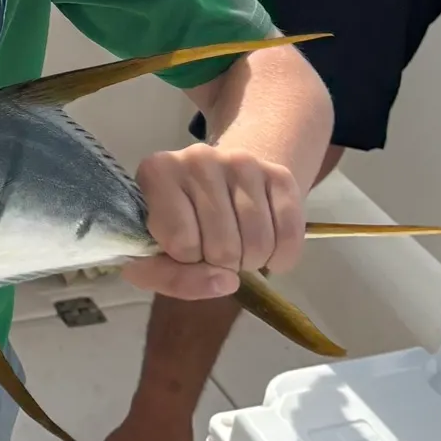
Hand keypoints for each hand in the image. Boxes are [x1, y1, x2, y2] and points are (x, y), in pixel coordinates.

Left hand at [120, 144, 303, 299]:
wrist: (203, 194)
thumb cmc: (166, 233)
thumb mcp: (150, 262)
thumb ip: (174, 279)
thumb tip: (228, 282)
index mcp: (158, 172)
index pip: (182, 242)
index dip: (184, 262)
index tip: (179, 251)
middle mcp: (200, 158)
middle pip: (224, 246)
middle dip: (219, 266)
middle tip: (211, 256)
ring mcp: (243, 162)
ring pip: (258, 242)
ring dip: (249, 264)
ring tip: (234, 253)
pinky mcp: (278, 173)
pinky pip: (290, 233)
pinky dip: (281, 258)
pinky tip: (266, 256)